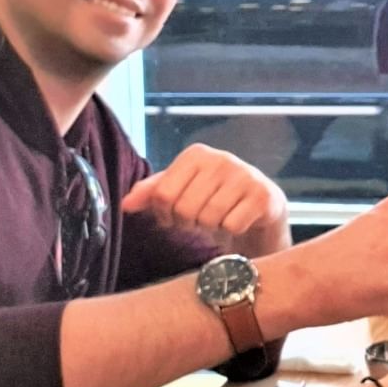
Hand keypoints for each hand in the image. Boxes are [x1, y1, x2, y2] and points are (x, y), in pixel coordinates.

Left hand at [122, 144, 288, 255]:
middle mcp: (221, 159)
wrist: (260, 206)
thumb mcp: (181, 191)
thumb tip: (125, 204)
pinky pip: (232, 225)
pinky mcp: (262, 195)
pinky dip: (231, 231)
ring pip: (209, 218)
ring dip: (211, 228)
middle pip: (185, 208)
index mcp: (196, 154)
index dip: (165, 215)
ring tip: (217, 220)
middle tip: (198, 222)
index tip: (174, 218)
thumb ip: (152, 194)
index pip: (163, 195)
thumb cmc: (213, 198)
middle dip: (189, 223)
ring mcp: (244, 175)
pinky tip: (236, 222)